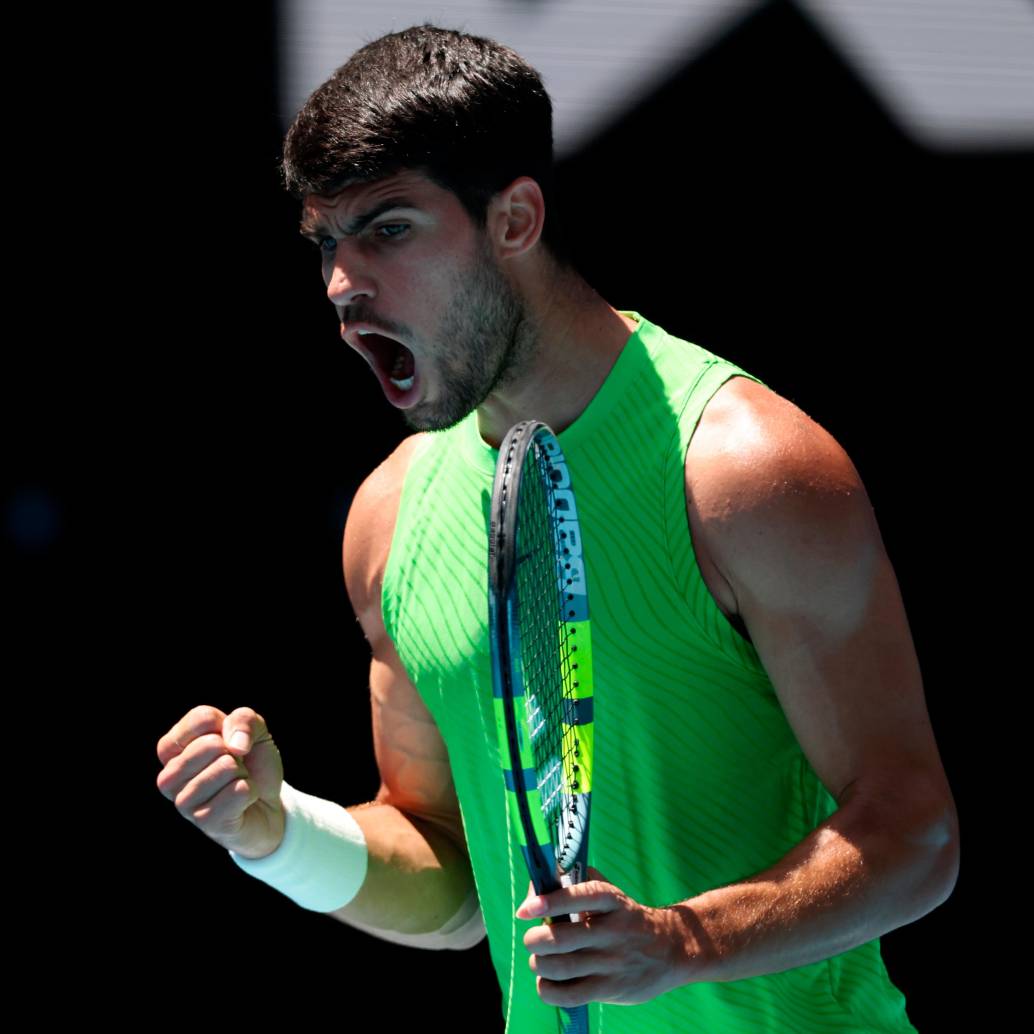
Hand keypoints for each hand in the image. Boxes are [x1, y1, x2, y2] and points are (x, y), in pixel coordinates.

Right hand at [156, 705, 284, 857]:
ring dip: (243, 774)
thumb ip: (243, 720)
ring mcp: (183, 802)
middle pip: (212, 744)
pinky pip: (239, 791)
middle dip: (236, 753)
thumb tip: (235, 746)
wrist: (269, 804)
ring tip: (236, 784)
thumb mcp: (254, 731)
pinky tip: (241, 802)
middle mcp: (169, 777)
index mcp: (172, 749)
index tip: (229, 742)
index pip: (200, 718)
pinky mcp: (204, 822)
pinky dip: (250, 791)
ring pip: (226, 767)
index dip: (227, 726)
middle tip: (235, 768)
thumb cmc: (253, 763)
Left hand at [517, 867, 697, 1006]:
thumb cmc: (626, 917)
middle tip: (533, 938)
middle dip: (535, 939)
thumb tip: (534, 891)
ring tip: (539, 959)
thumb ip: (574, 884)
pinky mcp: (609, 989)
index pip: (581, 896)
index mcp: (612, 901)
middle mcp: (612, 931)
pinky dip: (548, 989)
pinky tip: (547, 982)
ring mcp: (612, 963)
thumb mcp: (610, 894)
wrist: (672, 950)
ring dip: (538, 963)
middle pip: (560, 938)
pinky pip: (569, 995)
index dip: (551, 902)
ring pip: (560, 967)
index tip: (526, 910)